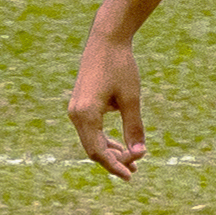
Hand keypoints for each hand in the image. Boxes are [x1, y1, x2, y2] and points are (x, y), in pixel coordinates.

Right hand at [67, 34, 148, 176]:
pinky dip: (105, 139)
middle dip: (115, 160)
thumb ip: (134, 127)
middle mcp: (76, 114)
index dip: (115, 166)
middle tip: (138, 166)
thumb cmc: (120, 66)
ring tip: (132, 160)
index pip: (98, 152)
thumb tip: (140, 153)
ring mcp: (76, 110)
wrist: (106, 40)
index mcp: (86, 114)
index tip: (132, 175)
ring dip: (110, 151)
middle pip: (93, 149)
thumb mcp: (131, 99)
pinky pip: (91, 130)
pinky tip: (120, 144)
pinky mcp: (80, 105)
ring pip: (91, 141)